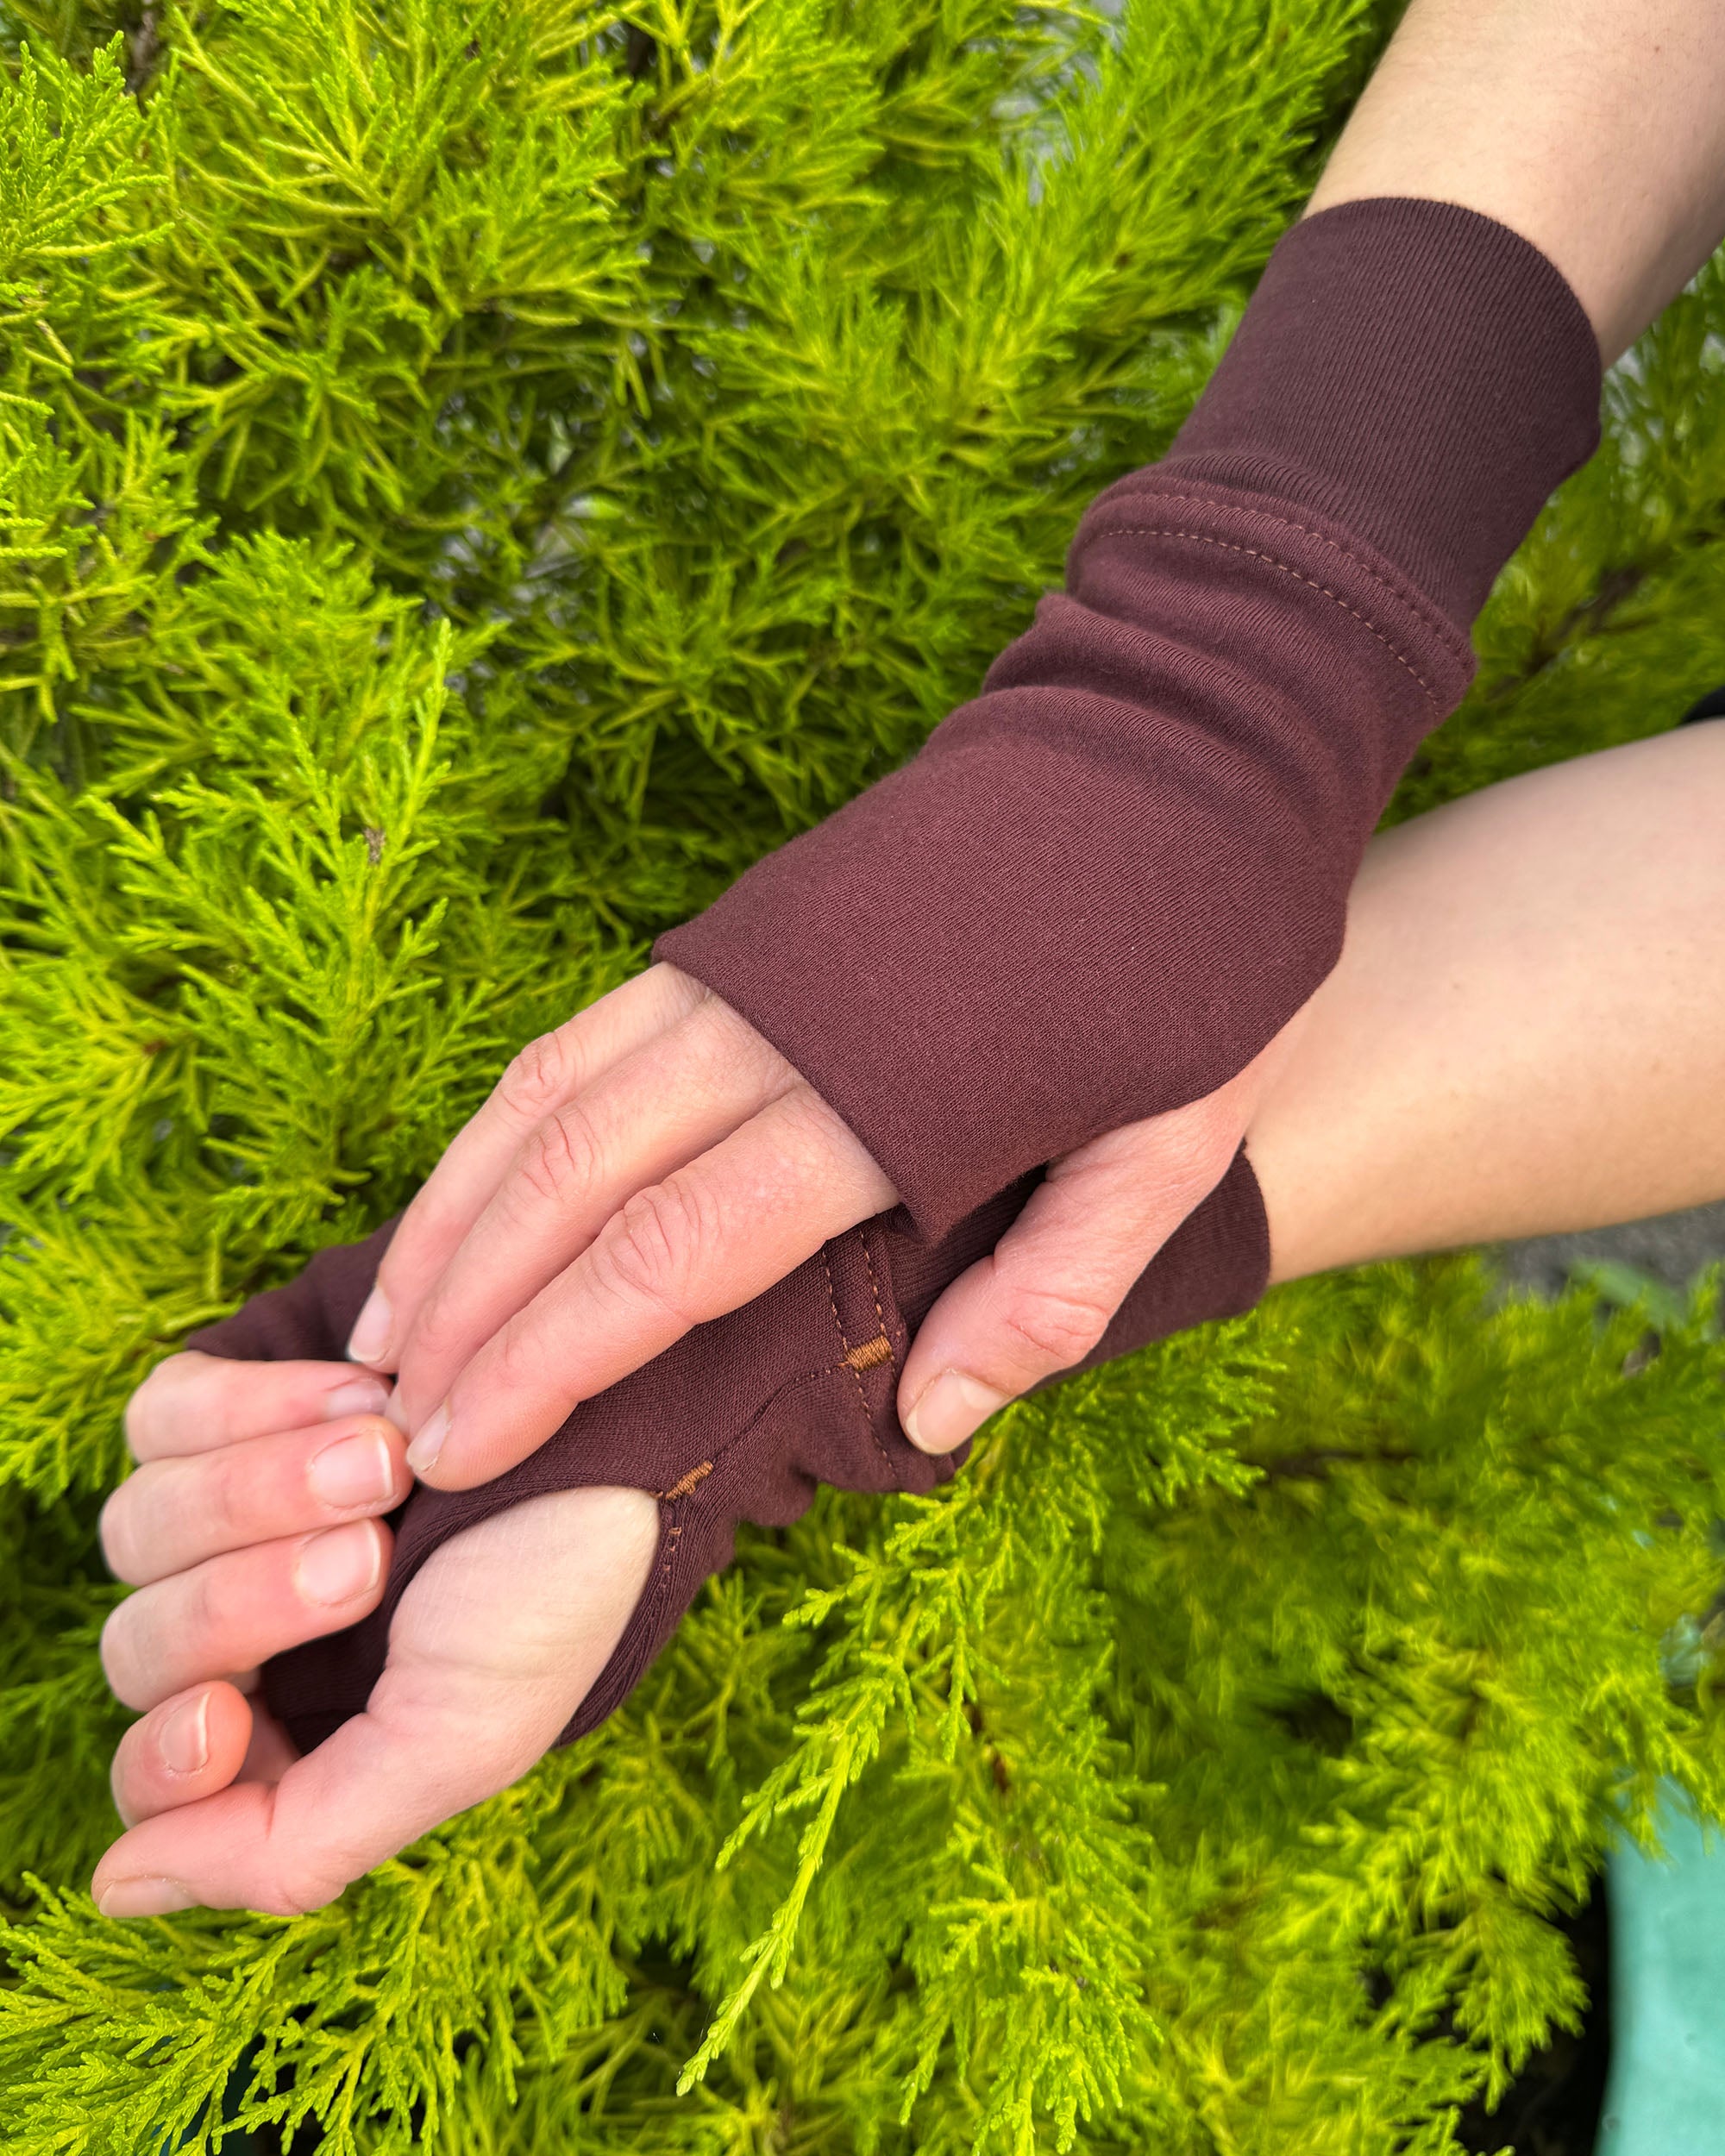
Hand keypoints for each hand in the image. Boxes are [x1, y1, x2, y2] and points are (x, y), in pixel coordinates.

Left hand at [93, 1351, 654, 1915]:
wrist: (623, 1418)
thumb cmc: (561, 1589)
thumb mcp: (454, 1744)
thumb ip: (291, 1844)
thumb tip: (118, 1888)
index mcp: (296, 1727)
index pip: (152, 1776)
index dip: (164, 1753)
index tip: (225, 1713)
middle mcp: (249, 1621)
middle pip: (141, 1644)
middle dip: (248, 1601)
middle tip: (370, 1553)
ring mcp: (233, 1503)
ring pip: (140, 1528)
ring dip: (260, 1491)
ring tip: (385, 1456)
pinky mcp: (237, 1397)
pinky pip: (161, 1417)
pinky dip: (248, 1408)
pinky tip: (361, 1395)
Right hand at [352, 964, 1301, 1487]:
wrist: (1180, 740)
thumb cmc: (1194, 958)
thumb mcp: (1174, 1144)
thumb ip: (1051, 1290)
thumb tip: (926, 1424)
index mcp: (878, 1104)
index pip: (664, 1259)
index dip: (552, 1367)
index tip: (466, 1453)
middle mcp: (772, 1030)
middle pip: (567, 1185)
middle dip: (467, 1313)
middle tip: (390, 1427)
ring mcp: (739, 968)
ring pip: (545, 1102)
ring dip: (455, 1216)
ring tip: (389, 1322)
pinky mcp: (737, 930)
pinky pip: (580, 1040)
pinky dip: (501, 1126)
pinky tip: (475, 1188)